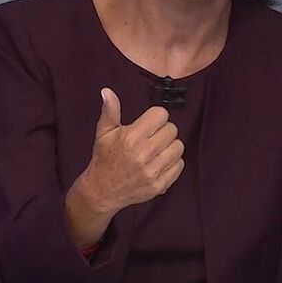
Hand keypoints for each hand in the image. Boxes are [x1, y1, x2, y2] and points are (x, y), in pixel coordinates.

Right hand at [81, 87, 184, 214]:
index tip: (149, 123)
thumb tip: (107, 91)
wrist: (102, 191)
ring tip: (157, 149)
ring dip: (170, 146)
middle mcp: (143, 154)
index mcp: (131, 137)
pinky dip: (172, 163)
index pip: (161, 115)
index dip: (156, 117)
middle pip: (172, 129)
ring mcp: (153, 171)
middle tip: (152, 137)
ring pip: (178, 147)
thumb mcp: (104, 132)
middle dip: (163, 130)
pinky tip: (160, 162)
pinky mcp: (159, 185)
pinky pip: (179, 165)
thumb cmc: (104, 158)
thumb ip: (110, 111)